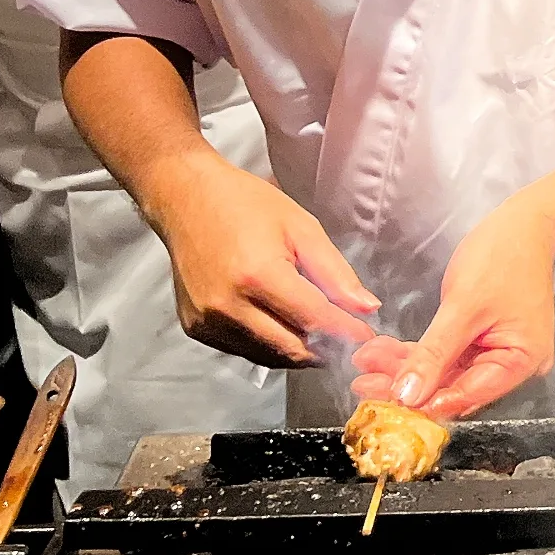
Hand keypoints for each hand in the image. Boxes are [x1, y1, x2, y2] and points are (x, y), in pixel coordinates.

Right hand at [149, 153, 378, 365]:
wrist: (186, 199)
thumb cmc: (246, 205)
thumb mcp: (301, 227)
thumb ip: (335, 272)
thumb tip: (367, 308)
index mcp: (258, 275)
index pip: (314, 319)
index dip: (346, 332)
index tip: (368, 337)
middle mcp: (228, 306)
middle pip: (291, 348)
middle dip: (326, 349)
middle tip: (347, 339)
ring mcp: (208, 322)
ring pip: (268, 355)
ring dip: (298, 350)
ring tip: (318, 331)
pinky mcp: (196, 329)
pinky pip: (243, 349)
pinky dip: (268, 344)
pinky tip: (281, 323)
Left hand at [353, 195, 554, 418]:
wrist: (525, 222)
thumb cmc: (501, 257)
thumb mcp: (464, 305)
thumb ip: (435, 354)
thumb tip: (406, 399)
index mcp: (520, 363)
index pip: (466, 395)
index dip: (423, 402)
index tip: (379, 397)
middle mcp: (512, 367)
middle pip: (453, 387)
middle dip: (407, 383)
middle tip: (362, 381)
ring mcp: (496, 353)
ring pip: (445, 372)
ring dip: (406, 367)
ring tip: (365, 362)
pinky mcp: (482, 340)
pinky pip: (447, 355)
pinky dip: (419, 353)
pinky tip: (384, 350)